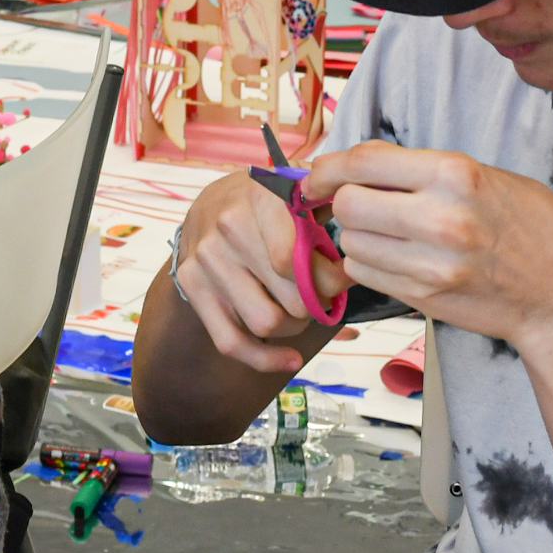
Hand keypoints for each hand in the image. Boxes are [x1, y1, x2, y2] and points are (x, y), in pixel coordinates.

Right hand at [171, 167, 343, 376]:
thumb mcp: (301, 192)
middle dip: (316, 304)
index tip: (344, 278)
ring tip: (300, 311)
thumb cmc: (269, 204)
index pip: (297, 261)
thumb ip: (331, 211)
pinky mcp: (193, 287)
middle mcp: (229, 229)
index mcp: (261, 200)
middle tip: (322, 295)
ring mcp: (207, 261)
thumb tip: (359, 247)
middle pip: (290, 298)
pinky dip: (265, 359)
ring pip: (266, 323)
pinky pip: (230, 342)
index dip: (330, 279)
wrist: (211, 204)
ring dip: (294, 327)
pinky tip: (290, 359)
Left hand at [301, 139, 552, 350]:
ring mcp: (430, 264)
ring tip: (387, 233)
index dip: (329, 166)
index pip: (364, 161)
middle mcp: (441, 218)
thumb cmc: (532, 229)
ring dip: (357, 235)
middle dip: (342, 202)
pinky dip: (368, 263)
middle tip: (359, 203)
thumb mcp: (487, 177)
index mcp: (457, 174)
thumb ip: (424, 167)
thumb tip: (361, 161)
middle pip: (347, 205)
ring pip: (350, 243)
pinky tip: (395, 257)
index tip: (318, 174)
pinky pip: (365, 273)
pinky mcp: (422, 297)